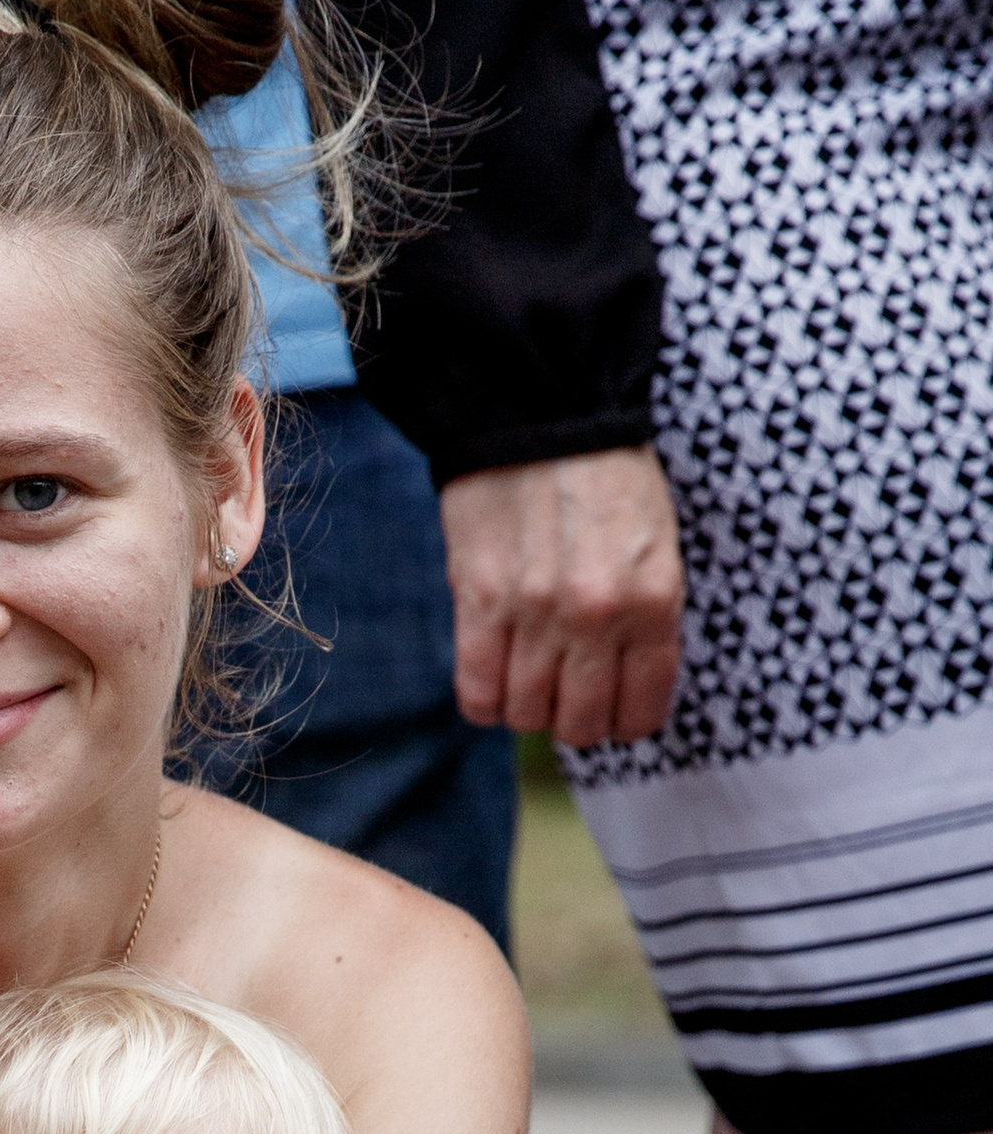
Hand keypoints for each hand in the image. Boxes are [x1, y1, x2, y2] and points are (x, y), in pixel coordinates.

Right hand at [439, 447, 682, 747]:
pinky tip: (493, 670)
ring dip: (525, 704)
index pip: (640, 713)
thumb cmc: (607, 474)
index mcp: (654, 600)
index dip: (622, 720)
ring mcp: (536, 613)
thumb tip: (617, 687)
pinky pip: (477, 694)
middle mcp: (598, 615)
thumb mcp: (655, 544)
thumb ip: (643, 617)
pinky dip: (485, 697)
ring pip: (525, 715)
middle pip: (578, 727)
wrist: (544, 406)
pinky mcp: (482, 602)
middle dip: (572, 718)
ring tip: (527, 671)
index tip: (609, 705)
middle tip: (565, 689)